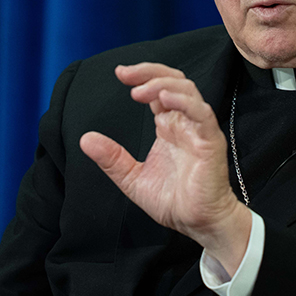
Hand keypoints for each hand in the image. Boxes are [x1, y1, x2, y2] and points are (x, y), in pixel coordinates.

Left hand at [80, 63, 251, 272]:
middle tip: (126, 74)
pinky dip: (185, 102)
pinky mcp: (210, 142)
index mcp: (168, 126)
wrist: (197, 224)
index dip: (141, 76)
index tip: (119, 73)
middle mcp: (184, 122)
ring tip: (139, 91)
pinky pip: (202, 114)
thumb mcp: (132, 178)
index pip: (158, 89)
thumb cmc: (172, 200)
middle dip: (150, 71)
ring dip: (163, 84)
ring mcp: (199, 130)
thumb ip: (112, 158)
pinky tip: (165, 100)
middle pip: (174, 81)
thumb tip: (85, 139)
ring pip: (187, 91)